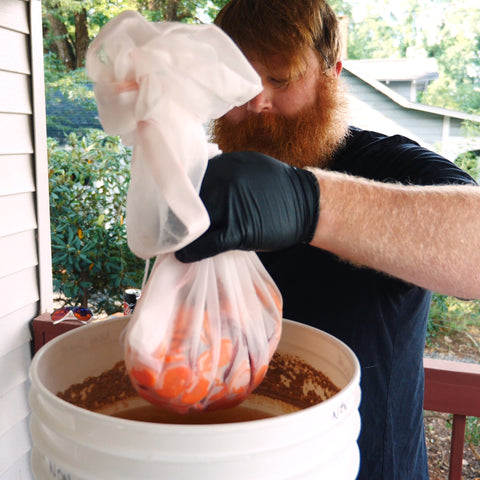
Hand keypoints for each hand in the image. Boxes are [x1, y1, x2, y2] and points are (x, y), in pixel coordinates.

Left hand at [175, 151, 319, 261]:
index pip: (186, 180)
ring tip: (170, 244)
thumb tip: (197, 186)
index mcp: (223, 164)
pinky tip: (184, 257)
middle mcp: (223, 179)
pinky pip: (208, 243)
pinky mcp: (239, 229)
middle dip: (172, 216)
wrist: (307, 203)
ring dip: (179, 236)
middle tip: (162, 229)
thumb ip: (221, 174)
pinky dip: (192, 252)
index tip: (163, 208)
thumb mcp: (247, 167)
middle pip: (185, 201)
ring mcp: (231, 204)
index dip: (173, 196)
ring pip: (193, 222)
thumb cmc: (277, 188)